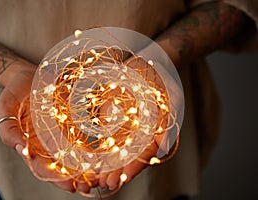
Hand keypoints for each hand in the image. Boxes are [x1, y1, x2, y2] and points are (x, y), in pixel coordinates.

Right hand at [0, 61, 89, 192]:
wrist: (30, 75)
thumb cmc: (15, 91)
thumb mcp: (5, 108)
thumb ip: (8, 129)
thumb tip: (21, 149)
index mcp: (30, 143)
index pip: (41, 166)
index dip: (54, 178)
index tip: (68, 185)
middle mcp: (46, 143)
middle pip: (60, 167)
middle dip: (73, 179)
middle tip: (87, 187)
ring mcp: (60, 135)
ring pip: (73, 158)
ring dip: (85, 170)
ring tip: (98, 178)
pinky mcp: (72, 124)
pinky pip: (82, 140)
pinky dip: (91, 151)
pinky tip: (102, 158)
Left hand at [97, 56, 168, 189]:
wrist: (145, 64)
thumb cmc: (158, 78)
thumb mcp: (167, 96)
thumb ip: (167, 121)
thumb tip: (163, 148)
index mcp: (155, 130)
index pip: (146, 153)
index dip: (135, 166)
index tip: (123, 178)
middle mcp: (141, 133)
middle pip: (131, 157)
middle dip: (119, 171)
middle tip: (106, 184)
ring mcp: (128, 129)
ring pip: (118, 152)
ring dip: (108, 166)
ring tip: (97, 179)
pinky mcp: (115, 122)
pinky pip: (109, 140)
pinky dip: (102, 151)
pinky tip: (93, 161)